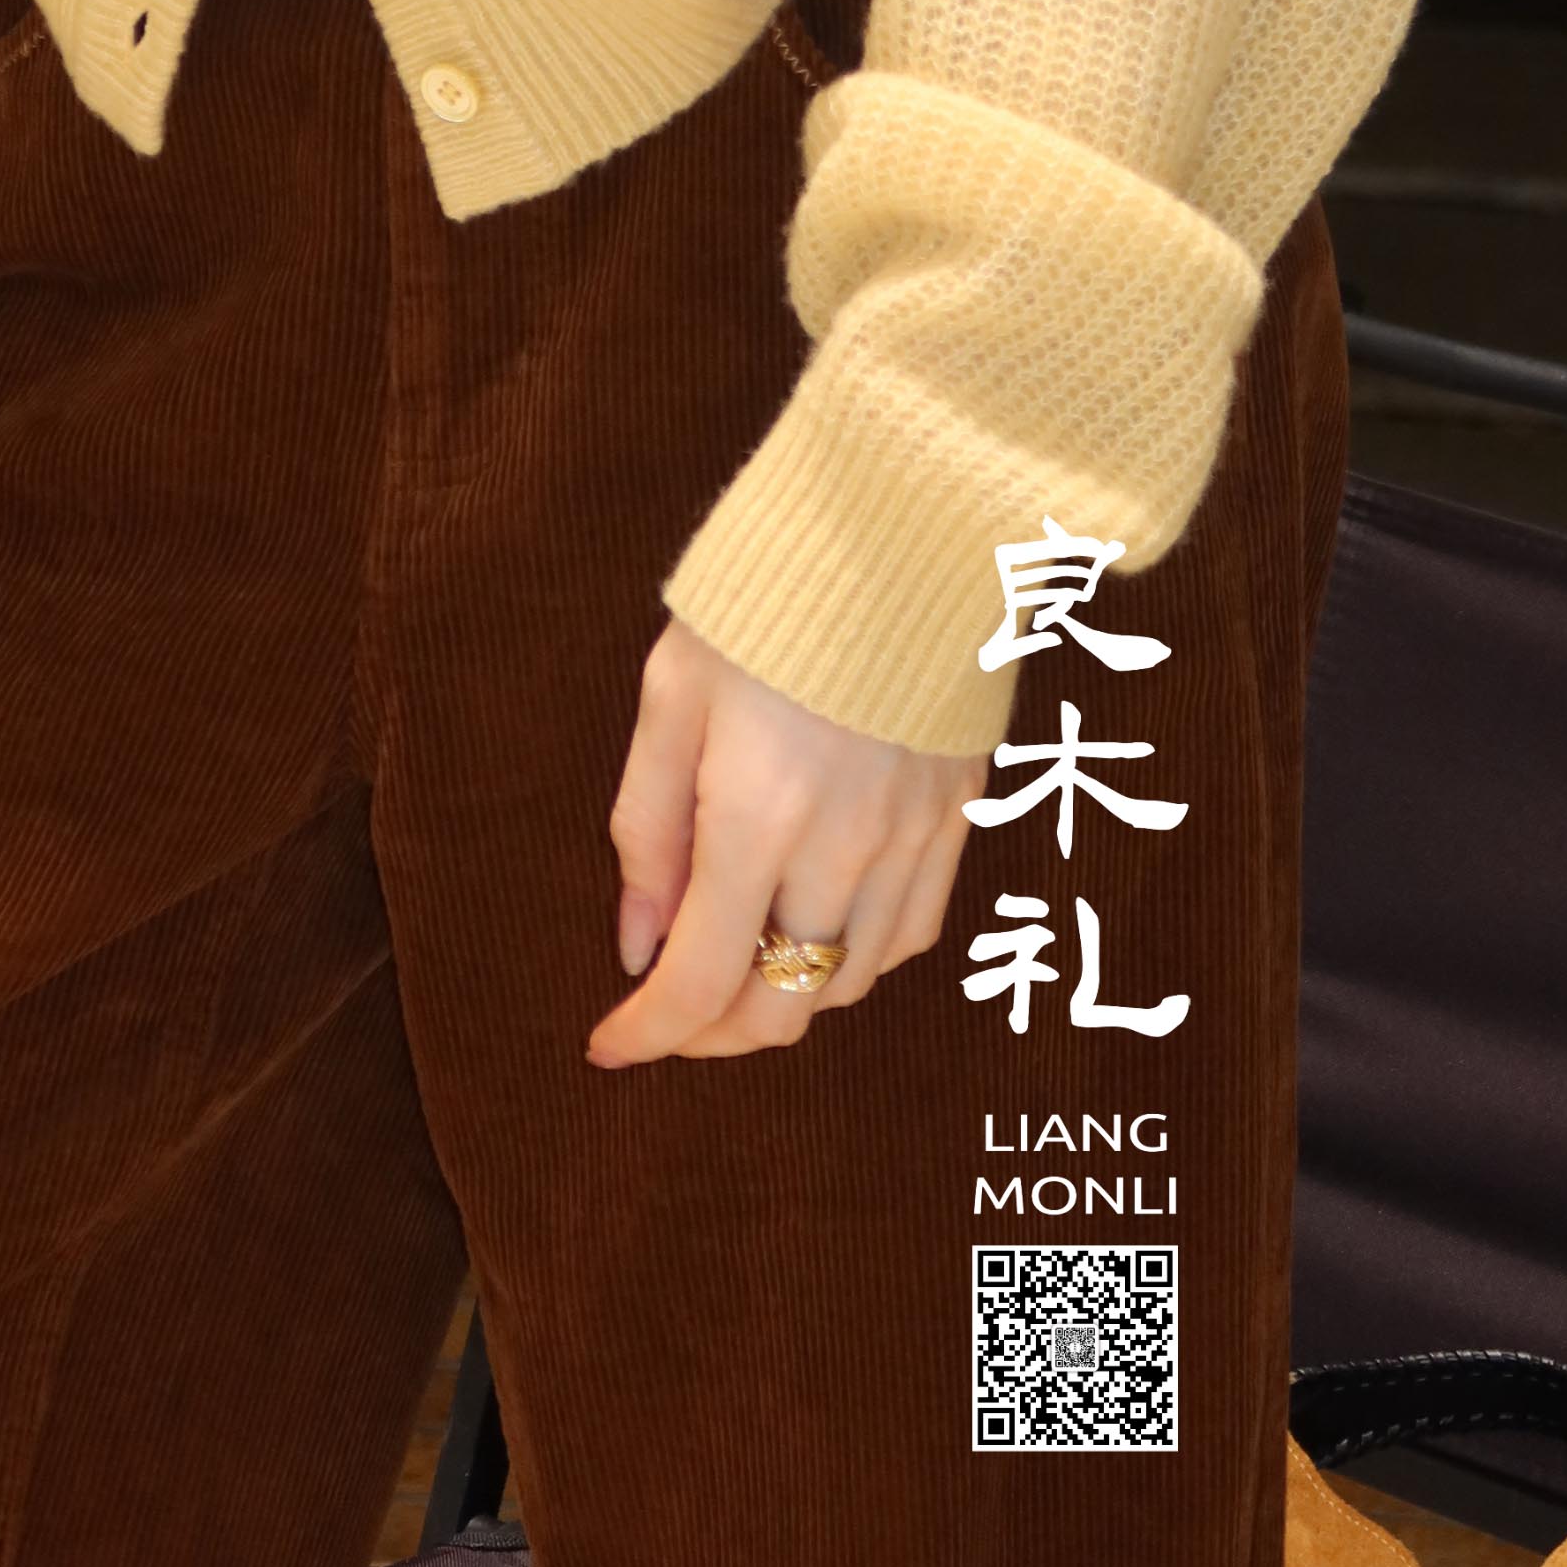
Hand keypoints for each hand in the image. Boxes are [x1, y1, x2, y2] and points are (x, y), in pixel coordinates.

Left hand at [586, 616, 992, 1066]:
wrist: (903, 521)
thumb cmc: (767, 599)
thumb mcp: (673, 694)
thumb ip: (648, 827)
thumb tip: (639, 943)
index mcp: (756, 813)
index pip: (698, 979)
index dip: (647, 1033)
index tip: (608, 1045)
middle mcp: (842, 845)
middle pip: (780, 1008)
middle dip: (711, 1036)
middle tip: (671, 1015)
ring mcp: (912, 835)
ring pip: (848, 983)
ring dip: (784, 1000)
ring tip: (741, 965)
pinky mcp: (959, 813)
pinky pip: (912, 934)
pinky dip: (857, 960)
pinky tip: (821, 928)